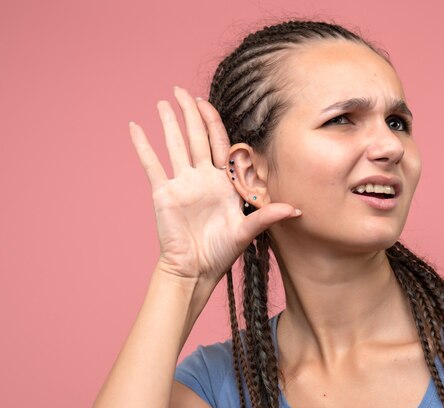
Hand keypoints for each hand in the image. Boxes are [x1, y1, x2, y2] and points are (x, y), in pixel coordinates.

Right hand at [129, 86, 299, 282]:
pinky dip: (143, 146)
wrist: (195, 269)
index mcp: (223, 181)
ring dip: (168, 122)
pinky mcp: (164, 192)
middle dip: (190, 113)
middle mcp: (202, 177)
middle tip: (180, 90)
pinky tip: (135, 127)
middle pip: (195, 137)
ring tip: (162, 101)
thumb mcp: (247, 231)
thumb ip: (267, 216)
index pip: (219, 143)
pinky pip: (152, 164)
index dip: (212, 122)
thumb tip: (296, 209)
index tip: (205, 102)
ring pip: (174, 144)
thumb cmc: (222, 252)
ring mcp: (182, 183)